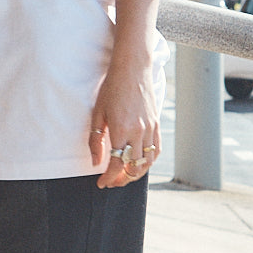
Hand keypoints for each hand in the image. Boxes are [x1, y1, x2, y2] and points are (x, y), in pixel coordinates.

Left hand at [89, 66, 159, 188]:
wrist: (133, 69)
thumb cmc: (111, 88)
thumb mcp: (98, 113)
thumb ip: (96, 140)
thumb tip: (96, 163)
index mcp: (122, 130)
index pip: (117, 164)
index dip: (109, 178)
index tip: (102, 183)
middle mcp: (139, 132)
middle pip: (134, 167)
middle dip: (122, 179)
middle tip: (112, 182)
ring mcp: (150, 129)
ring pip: (147, 162)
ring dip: (136, 174)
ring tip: (124, 176)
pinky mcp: (156, 125)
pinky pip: (156, 150)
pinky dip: (149, 162)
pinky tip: (140, 164)